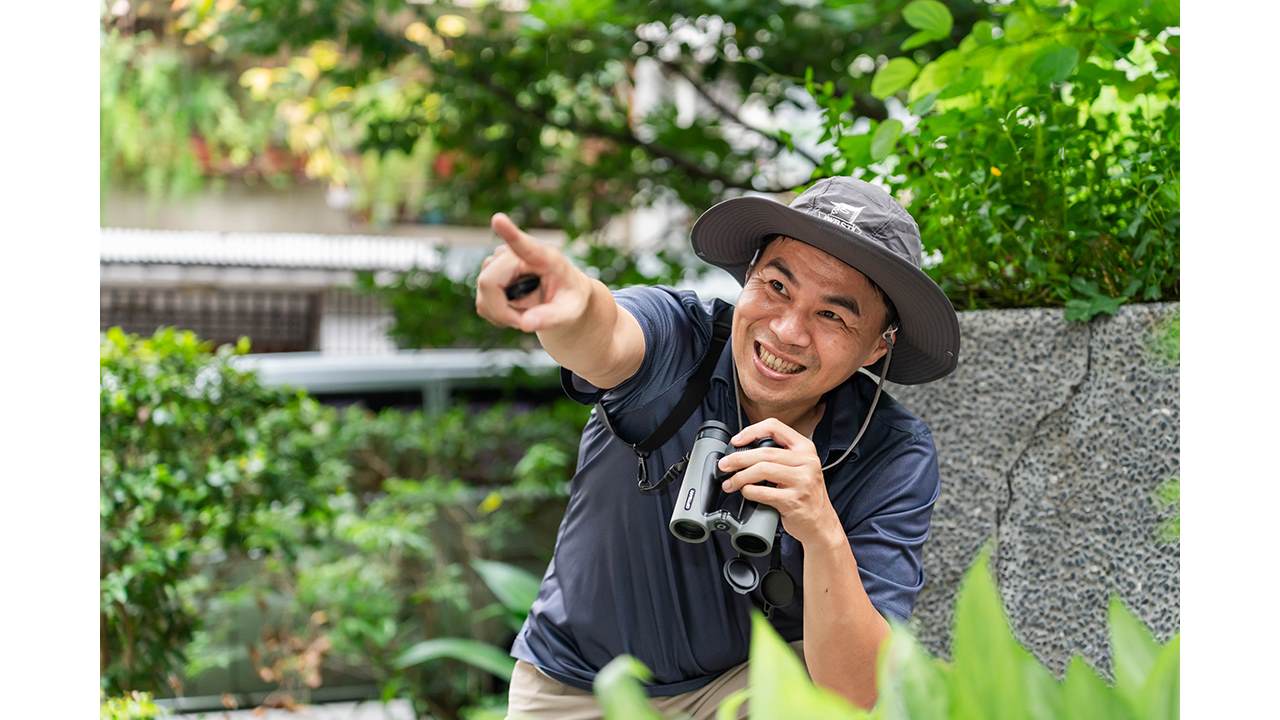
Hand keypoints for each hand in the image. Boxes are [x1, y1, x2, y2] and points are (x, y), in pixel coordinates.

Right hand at [475, 213, 590, 333]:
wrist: (564, 294)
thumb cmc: (570, 298)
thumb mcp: (570, 312)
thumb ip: (551, 317)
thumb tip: (526, 324)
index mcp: (545, 257)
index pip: (524, 245)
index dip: (509, 233)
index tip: (498, 219)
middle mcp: (518, 253)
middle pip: (489, 281)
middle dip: (501, 310)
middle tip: (524, 322)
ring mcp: (500, 260)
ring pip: (483, 291)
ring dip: (501, 313)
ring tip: (526, 312)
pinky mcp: (490, 271)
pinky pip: (482, 300)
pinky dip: (496, 314)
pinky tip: (514, 310)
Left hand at [716, 418, 845, 549]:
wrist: (820, 523)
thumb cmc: (804, 493)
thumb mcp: (799, 467)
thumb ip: (778, 456)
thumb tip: (742, 451)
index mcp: (805, 448)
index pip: (775, 427)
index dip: (751, 431)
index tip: (736, 441)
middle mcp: (807, 461)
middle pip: (764, 452)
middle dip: (738, 458)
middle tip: (724, 465)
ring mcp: (803, 481)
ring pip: (762, 470)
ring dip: (740, 476)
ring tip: (730, 483)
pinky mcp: (794, 500)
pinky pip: (763, 492)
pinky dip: (749, 492)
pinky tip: (745, 492)